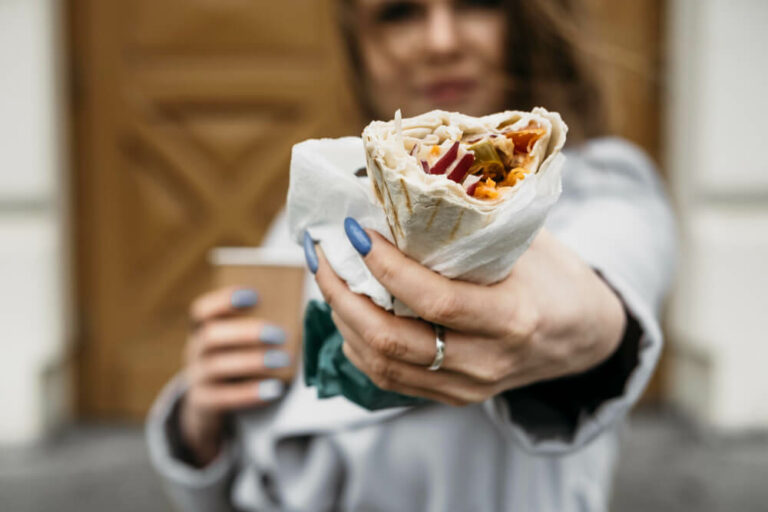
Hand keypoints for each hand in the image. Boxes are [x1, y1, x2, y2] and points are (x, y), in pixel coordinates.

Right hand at [179, 286, 294, 465]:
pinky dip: (250, 392)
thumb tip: (292, 317)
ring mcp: (196, 377)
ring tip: (282, 360)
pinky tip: (274, 389)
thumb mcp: (234, 344)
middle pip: (210, 336)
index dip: (224, 301)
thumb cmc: (233, 360)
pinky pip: (223, 397)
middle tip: (280, 334)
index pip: (201, 310)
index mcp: (202, 329)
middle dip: (246, 332)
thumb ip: (253, 328)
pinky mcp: (203, 403)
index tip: (254, 296)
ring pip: (216, 366)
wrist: (207, 405)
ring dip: (252, 361)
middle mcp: (194, 350)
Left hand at [305, 220, 625, 405]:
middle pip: (394, 340)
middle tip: (322, 254)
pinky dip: (359, 347)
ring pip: (384, 364)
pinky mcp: (454, 396)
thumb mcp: (527, 243)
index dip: (386, 267)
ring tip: (327, 278)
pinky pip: (391, 380)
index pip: (435, 301)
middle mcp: (488, 360)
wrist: (583, 336)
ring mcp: (469, 385)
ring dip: (343, 320)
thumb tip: (408, 185)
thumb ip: (475, 224)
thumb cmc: (554, 277)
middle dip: (344, 295)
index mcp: (514, 316)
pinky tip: (347, 315)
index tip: (354, 232)